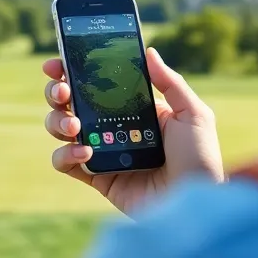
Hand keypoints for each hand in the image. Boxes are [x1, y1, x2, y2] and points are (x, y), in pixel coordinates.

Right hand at [42, 46, 223, 215]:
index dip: (72, 71)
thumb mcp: (193, 114)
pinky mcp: (95, 178)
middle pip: (70, 102)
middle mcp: (113, 127)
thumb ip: (170, 82)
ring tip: (74, 126)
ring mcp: (102, 152)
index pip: (96, 83)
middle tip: (62, 92)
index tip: (57, 63)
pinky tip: (84, 153)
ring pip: (61, 129)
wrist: (194, 205)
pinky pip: (65, 162)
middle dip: (57, 92)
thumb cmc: (200, 159)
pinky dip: (65, 155)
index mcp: (133, 108)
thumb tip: (148, 52)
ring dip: (57, 121)